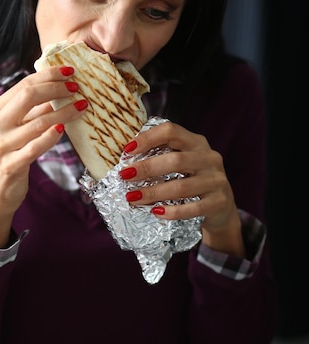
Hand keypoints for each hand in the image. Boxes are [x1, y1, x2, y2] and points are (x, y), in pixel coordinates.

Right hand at [0, 66, 87, 249]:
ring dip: (64, 112)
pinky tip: (65, 129)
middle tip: (77, 88)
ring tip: (82, 106)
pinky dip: (52, 136)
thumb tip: (56, 90)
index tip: (69, 72)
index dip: (48, 76)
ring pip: (39, 122)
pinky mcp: (10, 165)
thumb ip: (29, 112)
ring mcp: (1, 146)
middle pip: (29, 96)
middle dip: (57, 88)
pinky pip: (36, 147)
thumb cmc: (6, 157)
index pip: (23, 85)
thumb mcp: (12, 131)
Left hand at [120, 121, 244, 256]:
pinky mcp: (219, 202)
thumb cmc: (191, 180)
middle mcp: (209, 158)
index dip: (148, 138)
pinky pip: (193, 208)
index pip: (171, 131)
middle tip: (124, 176)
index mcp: (196, 142)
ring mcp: (216, 180)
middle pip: (176, 160)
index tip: (127, 151)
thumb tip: (123, 161)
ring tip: (132, 198)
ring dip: (153, 193)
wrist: (221, 207)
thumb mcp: (181, 163)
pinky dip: (172, 211)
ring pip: (182, 187)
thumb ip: (159, 156)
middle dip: (146, 168)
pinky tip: (155, 212)